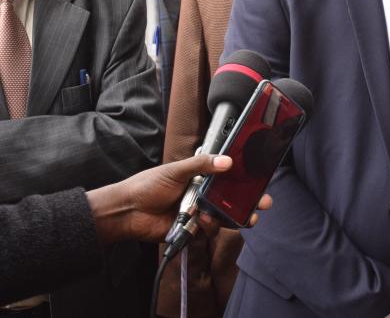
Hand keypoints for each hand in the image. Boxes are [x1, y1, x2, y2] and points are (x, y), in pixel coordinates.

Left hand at [87, 154, 272, 244]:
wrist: (128, 212)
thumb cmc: (148, 185)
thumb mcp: (175, 170)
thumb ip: (201, 165)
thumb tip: (227, 161)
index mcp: (200, 176)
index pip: (227, 176)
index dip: (244, 179)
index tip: (259, 181)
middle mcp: (203, 195)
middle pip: (231, 199)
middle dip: (248, 203)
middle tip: (261, 205)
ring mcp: (199, 212)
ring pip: (224, 216)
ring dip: (229, 216)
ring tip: (226, 215)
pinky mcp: (193, 229)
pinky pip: (209, 229)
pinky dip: (208, 225)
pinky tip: (200, 220)